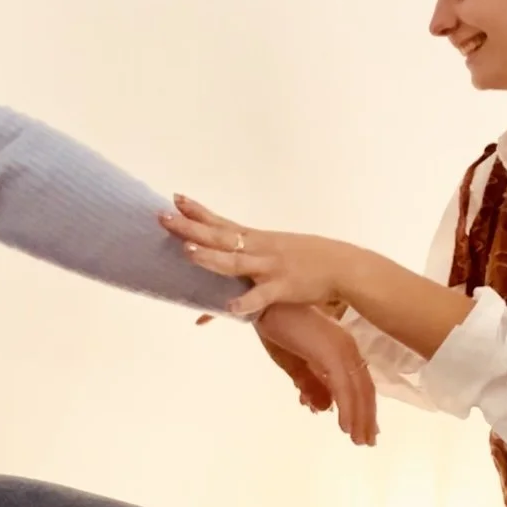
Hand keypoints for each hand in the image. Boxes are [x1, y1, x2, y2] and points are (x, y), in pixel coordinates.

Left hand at [160, 197, 350, 316]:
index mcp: (257, 239)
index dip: (197, 211)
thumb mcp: (278, 255)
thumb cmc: (309, 261)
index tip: (174, 198)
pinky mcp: (283, 288)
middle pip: (219, 236)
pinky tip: (228, 308)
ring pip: (235, 262)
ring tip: (188, 251)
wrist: (344, 266)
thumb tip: (228, 281)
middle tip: (162, 216)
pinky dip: (245, 302)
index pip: (221, 221)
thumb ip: (250, 268)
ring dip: (211, 258)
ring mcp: (270, 267)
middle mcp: (259, 248)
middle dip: (190, 227)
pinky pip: (261, 296)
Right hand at [256, 304, 376, 445]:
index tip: (365, 428)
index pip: (359, 382)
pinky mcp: (329, 353)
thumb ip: (310, 384)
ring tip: (358, 440)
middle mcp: (346, 348)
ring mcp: (340, 350)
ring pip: (357, 391)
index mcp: (340, 348)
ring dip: (359, 418)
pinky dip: (347, 408)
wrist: (264, 304)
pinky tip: (344, 426)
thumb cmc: (278, 327)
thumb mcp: (294, 363)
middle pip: (364, 388)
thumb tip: (324, 408)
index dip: (363, 406)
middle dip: (366, 417)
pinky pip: (342, 387)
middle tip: (368, 441)